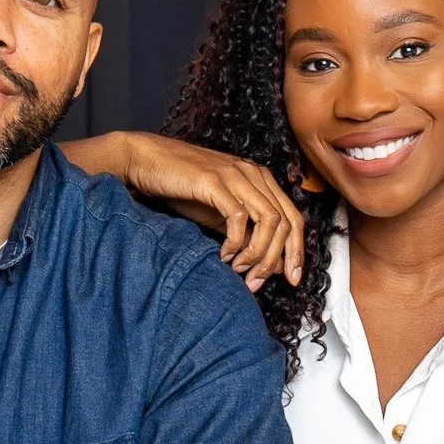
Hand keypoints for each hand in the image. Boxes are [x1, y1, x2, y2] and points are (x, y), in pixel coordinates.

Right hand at [70, 131, 302, 291]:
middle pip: (287, 222)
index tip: (291, 279)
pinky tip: (223, 255)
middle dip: (277, 259)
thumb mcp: (220, 213)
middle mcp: (254, 174)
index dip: (297, 252)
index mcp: (260, 179)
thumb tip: (266, 264)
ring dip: (257, 253)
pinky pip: (240, 218)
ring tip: (239, 270)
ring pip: (269, 221)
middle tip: (257, 282)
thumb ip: (245, 232)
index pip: (294, 218)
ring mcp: (236, 175)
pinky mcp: (215, 182)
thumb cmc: (181, 188)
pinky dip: (236, 242)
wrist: (146, 161)